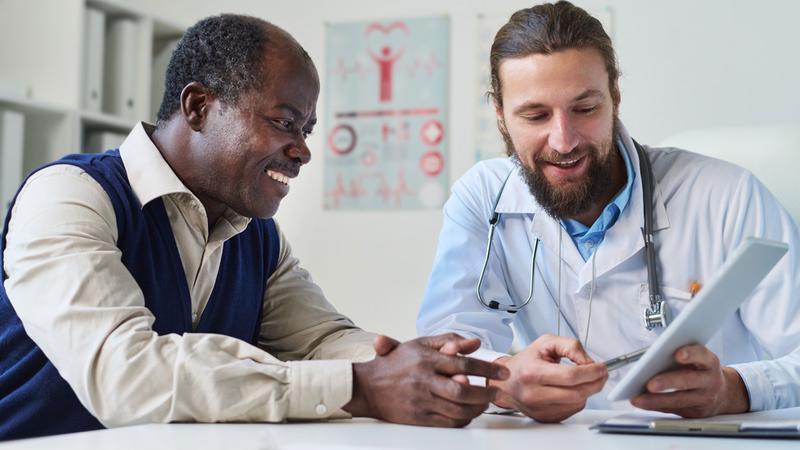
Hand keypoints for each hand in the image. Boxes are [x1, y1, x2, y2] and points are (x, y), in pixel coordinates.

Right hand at [343, 334, 509, 426]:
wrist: (367, 387)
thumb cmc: (394, 363)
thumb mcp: (419, 344)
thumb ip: (448, 341)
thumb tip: (475, 343)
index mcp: (427, 359)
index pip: (464, 363)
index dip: (487, 368)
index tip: (502, 372)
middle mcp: (424, 380)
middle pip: (463, 389)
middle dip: (485, 393)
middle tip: (496, 392)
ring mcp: (422, 401)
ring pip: (458, 409)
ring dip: (477, 408)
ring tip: (485, 403)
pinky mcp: (419, 418)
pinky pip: (448, 422)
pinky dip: (464, 419)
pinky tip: (469, 413)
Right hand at [489, 334, 607, 422]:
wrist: (507, 383)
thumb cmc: (526, 362)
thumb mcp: (545, 343)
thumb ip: (570, 346)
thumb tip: (589, 362)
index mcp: (533, 373)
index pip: (570, 376)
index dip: (592, 372)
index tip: (602, 367)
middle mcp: (535, 394)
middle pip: (578, 392)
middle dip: (596, 382)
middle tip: (601, 373)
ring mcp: (540, 409)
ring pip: (578, 403)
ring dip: (587, 390)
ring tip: (583, 379)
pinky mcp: (546, 417)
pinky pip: (572, 410)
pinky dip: (578, 399)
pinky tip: (571, 389)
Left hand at [631, 344, 748, 416]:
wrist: (723, 393)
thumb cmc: (701, 369)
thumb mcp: (698, 357)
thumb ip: (683, 354)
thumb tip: (653, 356)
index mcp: (709, 362)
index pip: (702, 355)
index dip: (691, 354)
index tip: (678, 354)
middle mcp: (710, 380)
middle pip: (688, 381)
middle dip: (668, 382)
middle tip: (650, 384)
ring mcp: (704, 398)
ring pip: (679, 400)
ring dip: (656, 400)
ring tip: (638, 399)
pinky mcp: (696, 412)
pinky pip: (673, 409)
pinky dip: (655, 406)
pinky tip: (642, 403)